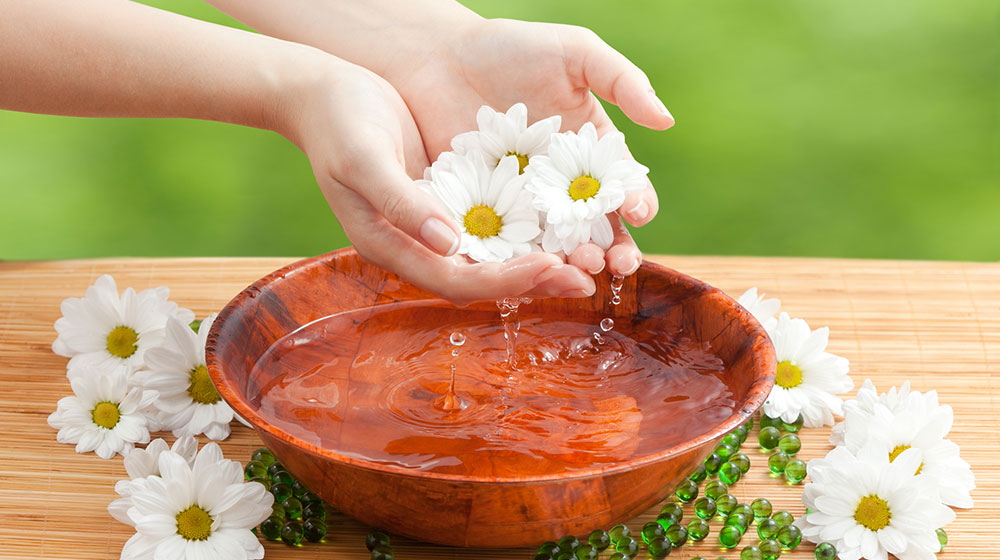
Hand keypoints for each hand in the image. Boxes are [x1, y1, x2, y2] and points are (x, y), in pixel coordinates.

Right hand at [278, 58, 595, 303]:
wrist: (325, 93)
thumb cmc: (338, 123)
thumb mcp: (364, 159)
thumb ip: (401, 202)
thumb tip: (446, 243)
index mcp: (392, 246)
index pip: (455, 280)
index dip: (504, 281)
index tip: (550, 268)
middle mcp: (417, 244)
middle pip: (482, 278)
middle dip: (534, 280)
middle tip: (586, 278)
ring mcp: (435, 225)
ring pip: (493, 256)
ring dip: (538, 260)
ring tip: (588, 260)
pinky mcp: (450, 199)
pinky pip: (494, 224)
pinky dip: (528, 228)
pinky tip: (564, 220)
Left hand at [383, 17, 674, 276]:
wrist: (437, 59)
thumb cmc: (510, 50)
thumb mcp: (573, 53)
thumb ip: (622, 81)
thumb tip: (666, 121)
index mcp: (593, 155)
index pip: (626, 188)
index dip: (638, 202)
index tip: (638, 210)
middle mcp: (563, 189)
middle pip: (597, 230)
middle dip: (609, 250)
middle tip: (610, 261)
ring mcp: (524, 207)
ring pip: (555, 247)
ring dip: (569, 264)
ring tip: (574, 268)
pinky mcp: (483, 218)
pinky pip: (504, 248)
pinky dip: (516, 264)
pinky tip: (524, 271)